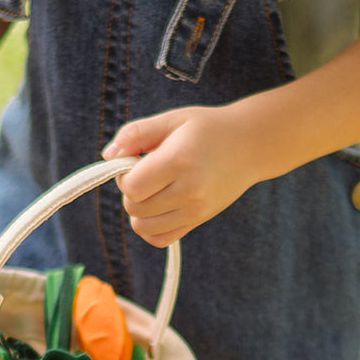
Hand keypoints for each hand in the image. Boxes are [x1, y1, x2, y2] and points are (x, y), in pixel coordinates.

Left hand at [104, 104, 264, 246]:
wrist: (251, 144)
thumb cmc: (207, 128)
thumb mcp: (171, 120)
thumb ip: (135, 133)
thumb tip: (108, 155)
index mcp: (179, 160)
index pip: (131, 187)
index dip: (124, 175)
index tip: (136, 162)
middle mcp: (189, 189)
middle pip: (134, 207)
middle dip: (131, 191)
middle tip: (147, 173)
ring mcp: (196, 209)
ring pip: (143, 227)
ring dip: (138, 210)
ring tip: (153, 189)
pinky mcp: (199, 220)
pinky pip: (160, 239)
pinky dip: (150, 228)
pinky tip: (157, 208)